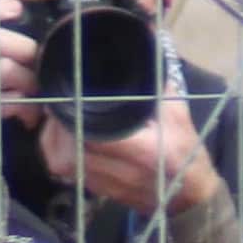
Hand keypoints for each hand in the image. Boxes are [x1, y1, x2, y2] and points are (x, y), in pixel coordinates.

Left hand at [41, 99, 223, 217]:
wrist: (188, 198)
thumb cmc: (185, 154)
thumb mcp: (178, 115)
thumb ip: (159, 84)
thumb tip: (148, 45)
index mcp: (141, 151)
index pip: (92, 136)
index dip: (73, 114)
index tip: (68, 93)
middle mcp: (118, 171)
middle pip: (68, 150)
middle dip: (57, 123)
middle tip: (59, 100)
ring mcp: (103, 184)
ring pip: (60, 161)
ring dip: (53, 136)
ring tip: (60, 114)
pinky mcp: (95, 189)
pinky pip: (65, 169)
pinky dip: (58, 149)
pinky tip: (64, 133)